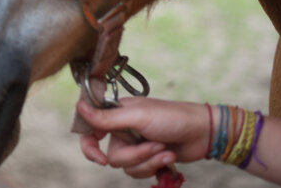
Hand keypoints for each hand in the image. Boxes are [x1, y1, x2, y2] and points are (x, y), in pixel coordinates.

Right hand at [76, 98, 210, 178]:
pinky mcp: (147, 158)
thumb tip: (78, 108)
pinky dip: (155, 166)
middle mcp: (121, 130)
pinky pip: (139, 172)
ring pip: (126, 166)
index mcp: (115, 113)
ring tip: (165, 150)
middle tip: (152, 147)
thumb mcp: (137, 116)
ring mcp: (134, 145)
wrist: (202, 133)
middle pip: (111, 155)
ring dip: (149, 161)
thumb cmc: (171, 117)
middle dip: (136, 155)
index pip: (89, 129)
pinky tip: (169, 156)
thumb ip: (107, 118)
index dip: (89, 146)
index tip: (100, 158)